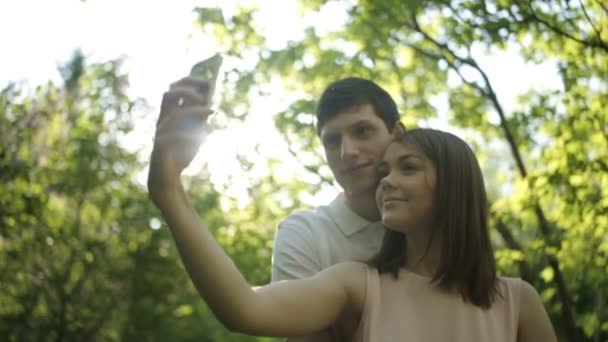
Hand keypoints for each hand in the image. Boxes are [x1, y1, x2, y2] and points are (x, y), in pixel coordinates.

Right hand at [148, 77, 213, 194]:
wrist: (166, 177)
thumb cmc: (180, 153)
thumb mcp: (195, 133)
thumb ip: (200, 120)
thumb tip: (212, 106)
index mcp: (169, 114)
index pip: (175, 89)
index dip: (189, 81)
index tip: (208, 79)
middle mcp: (163, 119)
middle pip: (169, 93)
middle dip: (187, 87)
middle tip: (206, 91)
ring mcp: (160, 132)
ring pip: (170, 114)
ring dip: (191, 108)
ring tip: (209, 110)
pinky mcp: (160, 147)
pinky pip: (172, 136)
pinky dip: (190, 133)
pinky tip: (205, 133)